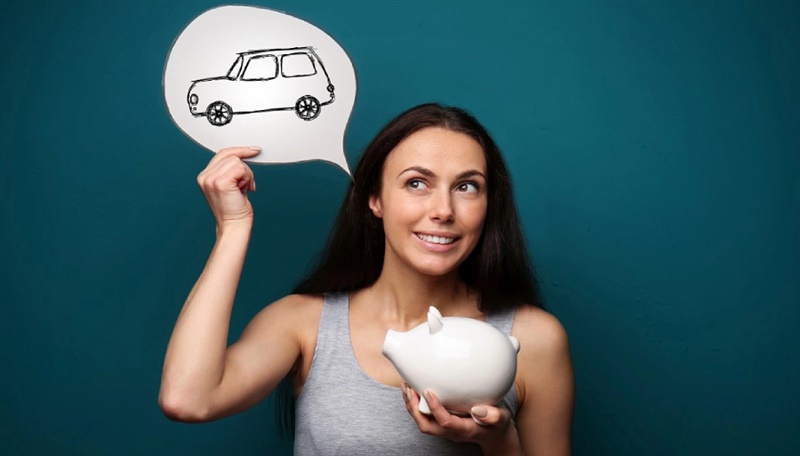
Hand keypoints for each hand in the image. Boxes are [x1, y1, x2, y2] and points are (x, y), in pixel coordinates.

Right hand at [196, 146, 260, 229]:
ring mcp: (211, 179)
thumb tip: (244, 157)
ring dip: (247, 175)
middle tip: (246, 184)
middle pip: (231, 155)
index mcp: (205, 176)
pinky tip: (245, 189)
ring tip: (243, 189)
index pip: (223, 154)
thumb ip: (230, 171)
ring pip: (237, 161)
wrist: (234, 225)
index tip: (254, 150)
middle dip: (244, 169)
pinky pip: (241, 168)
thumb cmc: (235, 210)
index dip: (240, 150)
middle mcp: (205, 177)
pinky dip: (247, 178)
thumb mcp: (230, 186)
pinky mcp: (221, 182)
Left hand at [401, 384, 522, 454]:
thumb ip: (494, 416)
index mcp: (465, 429)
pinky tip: (414, 389)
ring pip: (422, 422)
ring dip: (411, 405)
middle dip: (414, 409)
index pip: (446, 422)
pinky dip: (416, 404)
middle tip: (409, 388)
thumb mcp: (501, 419)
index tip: (428, 391)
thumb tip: (478, 409)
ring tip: (406, 386)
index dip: (435, 408)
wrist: (495, 436)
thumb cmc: (497, 425)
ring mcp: (445, 429)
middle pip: (426, 426)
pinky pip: (424, 416)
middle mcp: (452, 431)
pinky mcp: (442, 423)